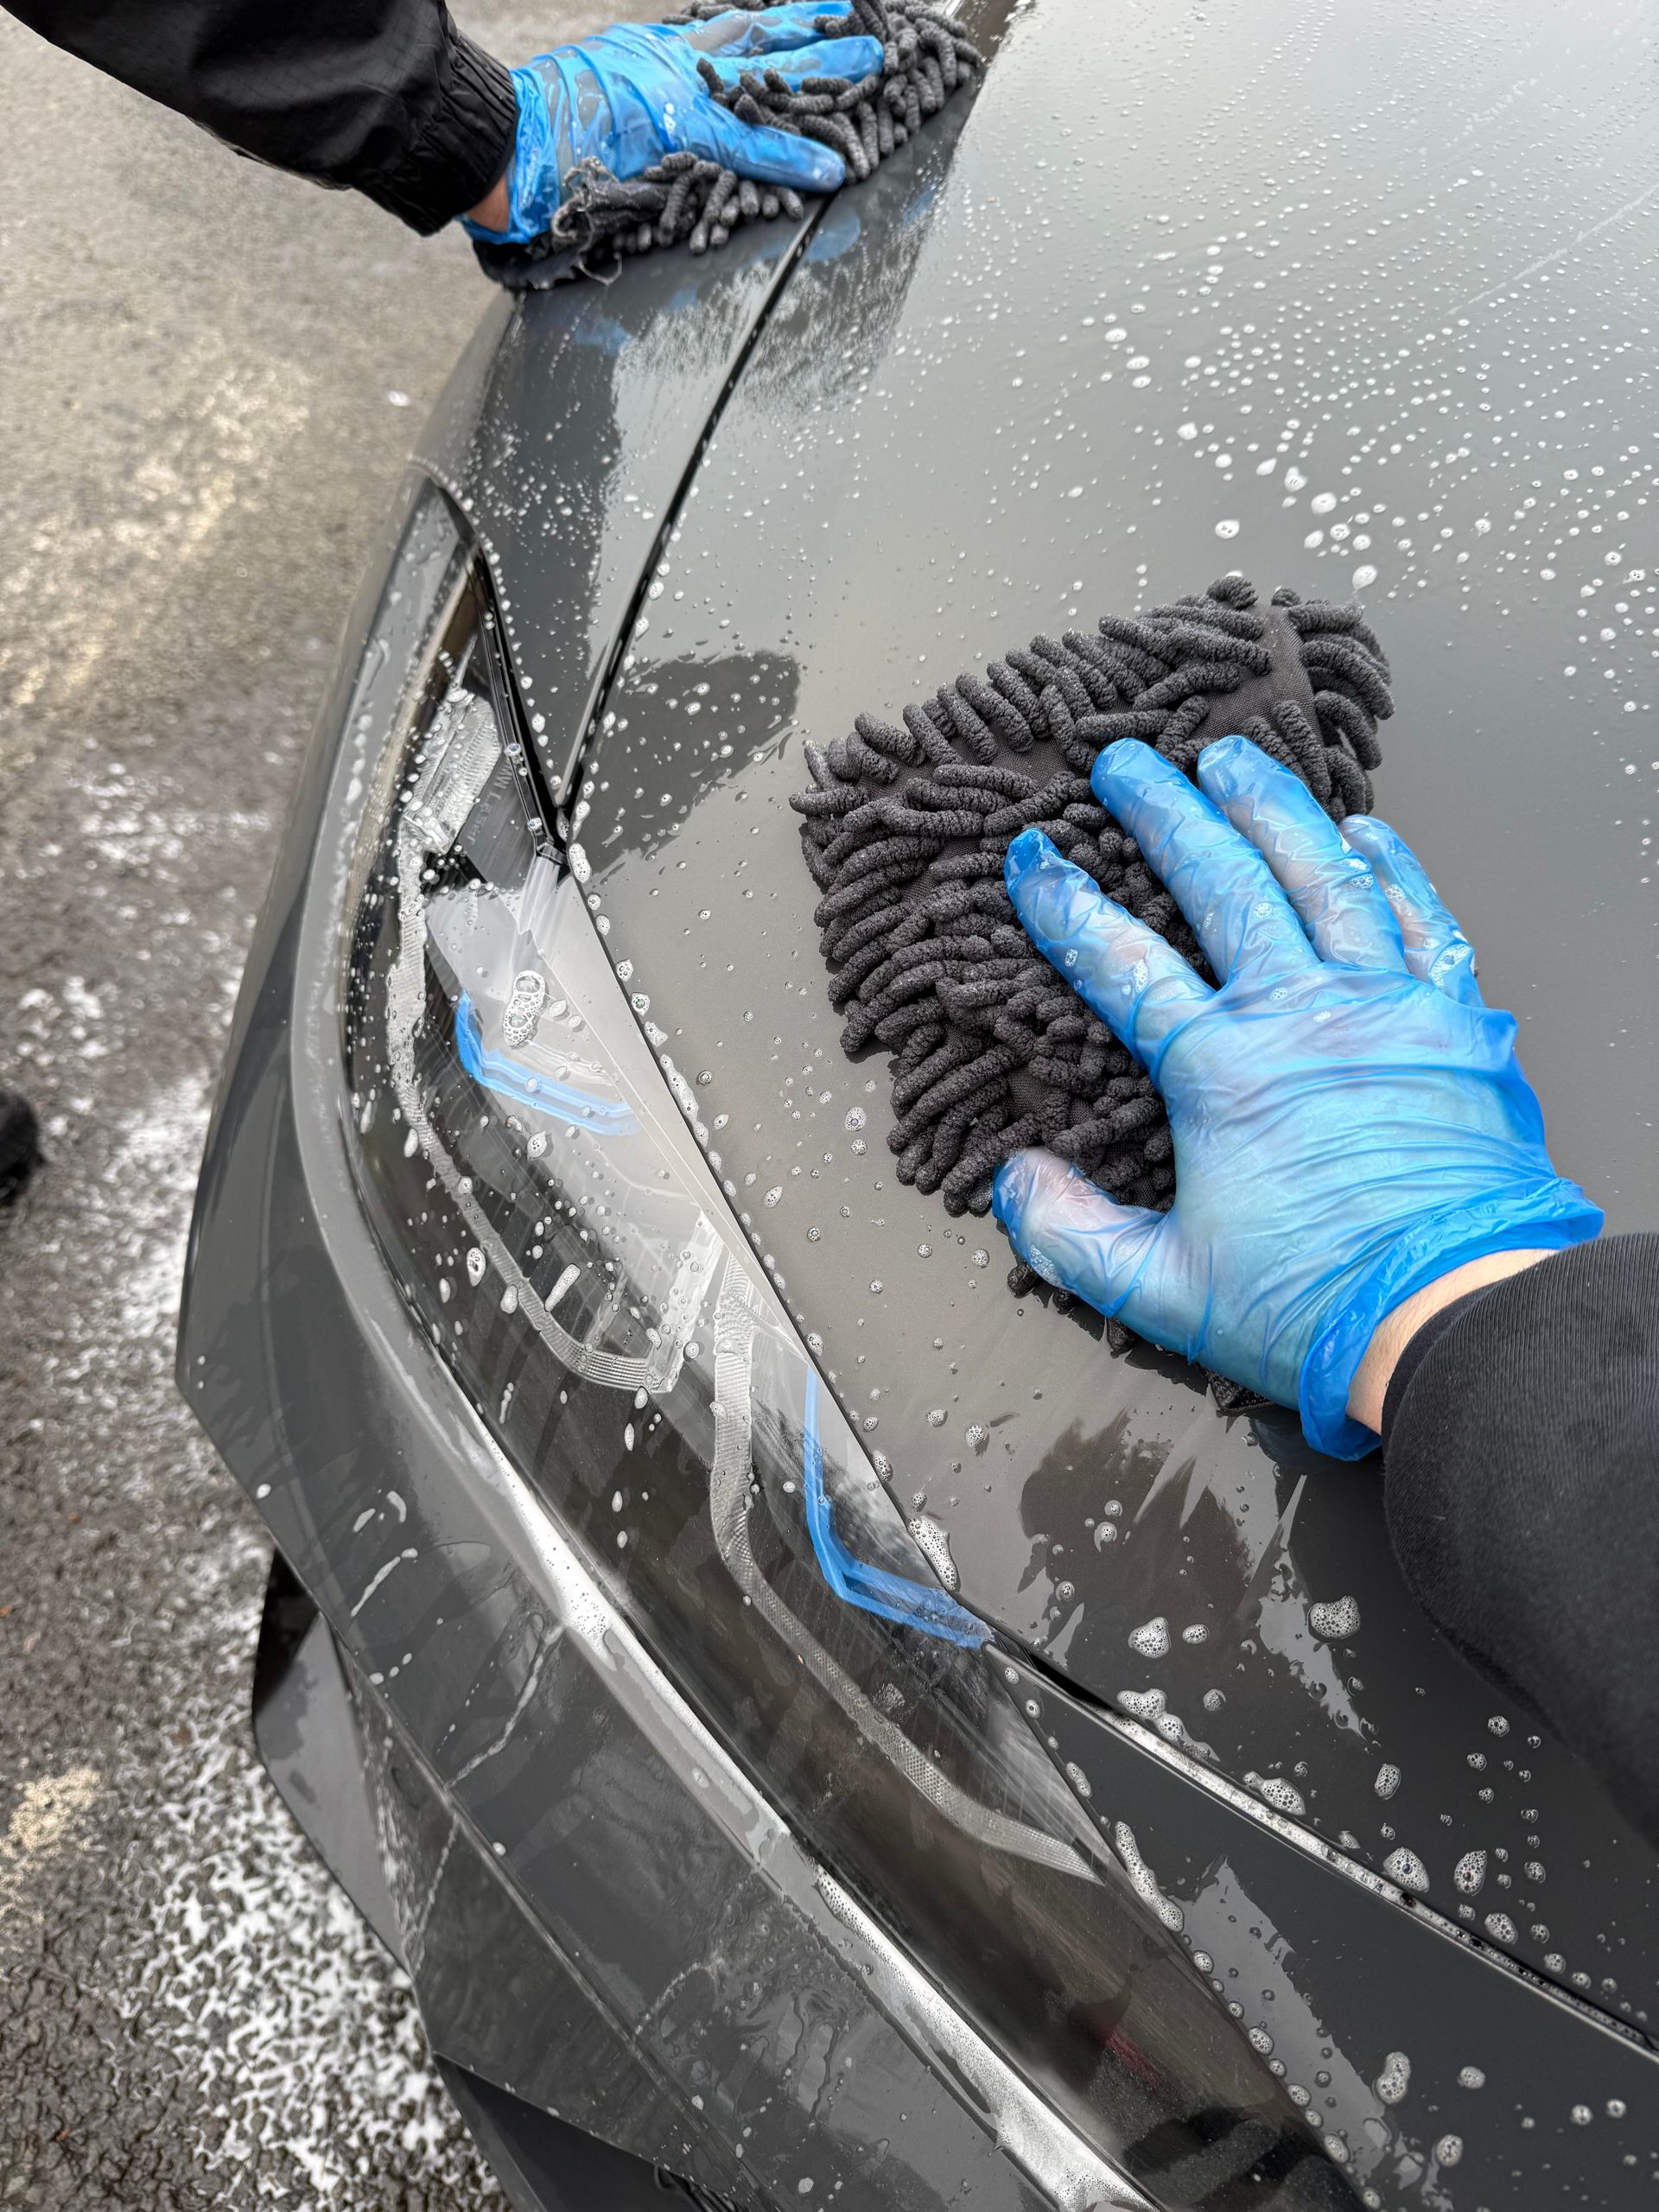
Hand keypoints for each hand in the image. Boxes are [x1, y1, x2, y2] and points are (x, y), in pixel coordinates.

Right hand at [464, 5, 880, 243]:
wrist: (507, 139)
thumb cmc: (541, 129)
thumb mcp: (600, 97)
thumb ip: (640, 103)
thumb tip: (663, 120)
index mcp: (656, 56)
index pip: (731, 33)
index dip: (779, 22)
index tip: (824, 8)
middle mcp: (675, 65)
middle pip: (760, 41)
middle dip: (817, 34)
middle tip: (872, 27)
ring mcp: (681, 96)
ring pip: (765, 80)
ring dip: (824, 79)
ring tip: (877, 70)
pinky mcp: (680, 135)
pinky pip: (749, 149)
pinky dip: (790, 157)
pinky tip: (833, 166)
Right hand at [992, 736, 1601, 1457]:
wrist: (1457, 1322)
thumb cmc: (1316, 1309)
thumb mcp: (1165, 1292)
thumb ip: (1073, 1234)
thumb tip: (1016, 1180)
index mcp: (1224, 1073)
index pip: (1124, 963)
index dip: (1068, 905)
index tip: (1033, 858)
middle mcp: (1303, 1017)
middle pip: (1225, 883)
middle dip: (1166, 812)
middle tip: (1126, 763)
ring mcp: (1386, 1009)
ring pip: (1324, 875)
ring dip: (1272, 808)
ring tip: (1233, 758)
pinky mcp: (1455, 1024)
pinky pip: (1422, 919)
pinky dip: (1392, 867)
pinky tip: (1366, 831)